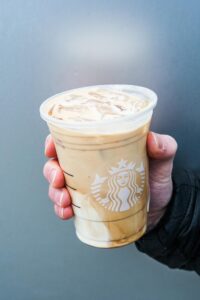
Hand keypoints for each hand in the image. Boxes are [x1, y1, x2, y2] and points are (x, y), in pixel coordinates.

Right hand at [43, 132, 176, 229]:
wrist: (160, 211)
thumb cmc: (156, 181)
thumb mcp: (162, 161)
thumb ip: (163, 147)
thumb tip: (152, 140)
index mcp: (100, 150)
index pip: (71, 140)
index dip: (55, 142)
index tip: (51, 148)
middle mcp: (88, 167)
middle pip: (57, 164)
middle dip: (51, 171)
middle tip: (59, 178)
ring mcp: (85, 187)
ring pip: (57, 186)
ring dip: (54, 193)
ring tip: (64, 200)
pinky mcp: (87, 205)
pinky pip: (66, 207)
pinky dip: (61, 210)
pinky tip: (67, 213)